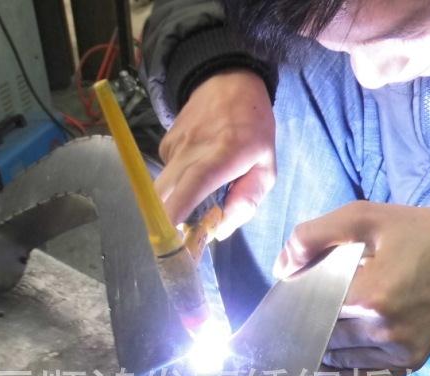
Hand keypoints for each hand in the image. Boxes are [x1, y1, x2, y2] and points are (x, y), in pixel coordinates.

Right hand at [155, 70, 275, 238]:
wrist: (228, 80)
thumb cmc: (253, 127)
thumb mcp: (266, 166)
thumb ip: (247, 201)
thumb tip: (221, 231)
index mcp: (222, 157)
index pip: (190, 188)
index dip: (174, 216)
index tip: (169, 241)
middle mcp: (192, 151)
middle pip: (164, 197)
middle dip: (169, 222)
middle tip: (186, 237)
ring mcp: (174, 146)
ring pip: (163, 189)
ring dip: (175, 203)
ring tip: (198, 199)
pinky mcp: (164, 144)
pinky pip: (166, 175)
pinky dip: (177, 183)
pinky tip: (194, 170)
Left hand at [275, 201, 429, 372]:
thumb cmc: (416, 234)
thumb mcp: (364, 216)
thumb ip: (313, 236)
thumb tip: (281, 268)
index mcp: (369, 295)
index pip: (312, 310)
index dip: (298, 303)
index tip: (296, 295)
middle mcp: (383, 330)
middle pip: (324, 337)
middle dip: (310, 325)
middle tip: (306, 312)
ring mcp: (399, 351)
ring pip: (340, 361)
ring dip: (326, 349)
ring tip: (320, 331)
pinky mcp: (410, 362)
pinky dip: (346, 373)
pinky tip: (334, 362)